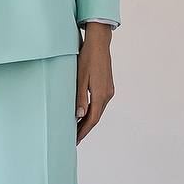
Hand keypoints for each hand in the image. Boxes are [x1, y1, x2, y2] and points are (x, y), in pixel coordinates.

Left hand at [75, 23, 114, 143]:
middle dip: (85, 129)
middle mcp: (107, 95)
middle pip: (96, 117)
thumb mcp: (80, 78)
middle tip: (74, 138)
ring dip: (89, 121)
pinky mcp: (107, 86)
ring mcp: (109, 90)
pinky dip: (92, 111)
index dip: (84, 131)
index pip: (92, 119)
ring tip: (77, 129)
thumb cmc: (87, 58)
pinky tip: (85, 113)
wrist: (99, 43)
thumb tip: (79, 116)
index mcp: (101, 95)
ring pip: (98, 111)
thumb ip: (80, 98)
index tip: (76, 140)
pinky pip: (100, 104)